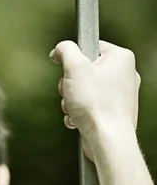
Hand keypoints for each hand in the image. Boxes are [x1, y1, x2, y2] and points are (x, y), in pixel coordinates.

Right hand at [50, 41, 139, 160]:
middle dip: (70, 83)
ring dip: (71, 99)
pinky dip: (78, 112)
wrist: (107, 138)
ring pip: (83, 90)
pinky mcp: (112, 111)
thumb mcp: (74, 67)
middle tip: (71, 90)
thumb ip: (65, 50)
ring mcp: (119, 94)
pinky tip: (78, 118)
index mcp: (121, 58)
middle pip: (84, 70)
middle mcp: (124, 74)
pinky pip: (87, 105)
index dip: (73, 56)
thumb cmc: (96, 103)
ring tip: (75, 107)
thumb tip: (59, 49)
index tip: (65, 66)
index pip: (90, 46)